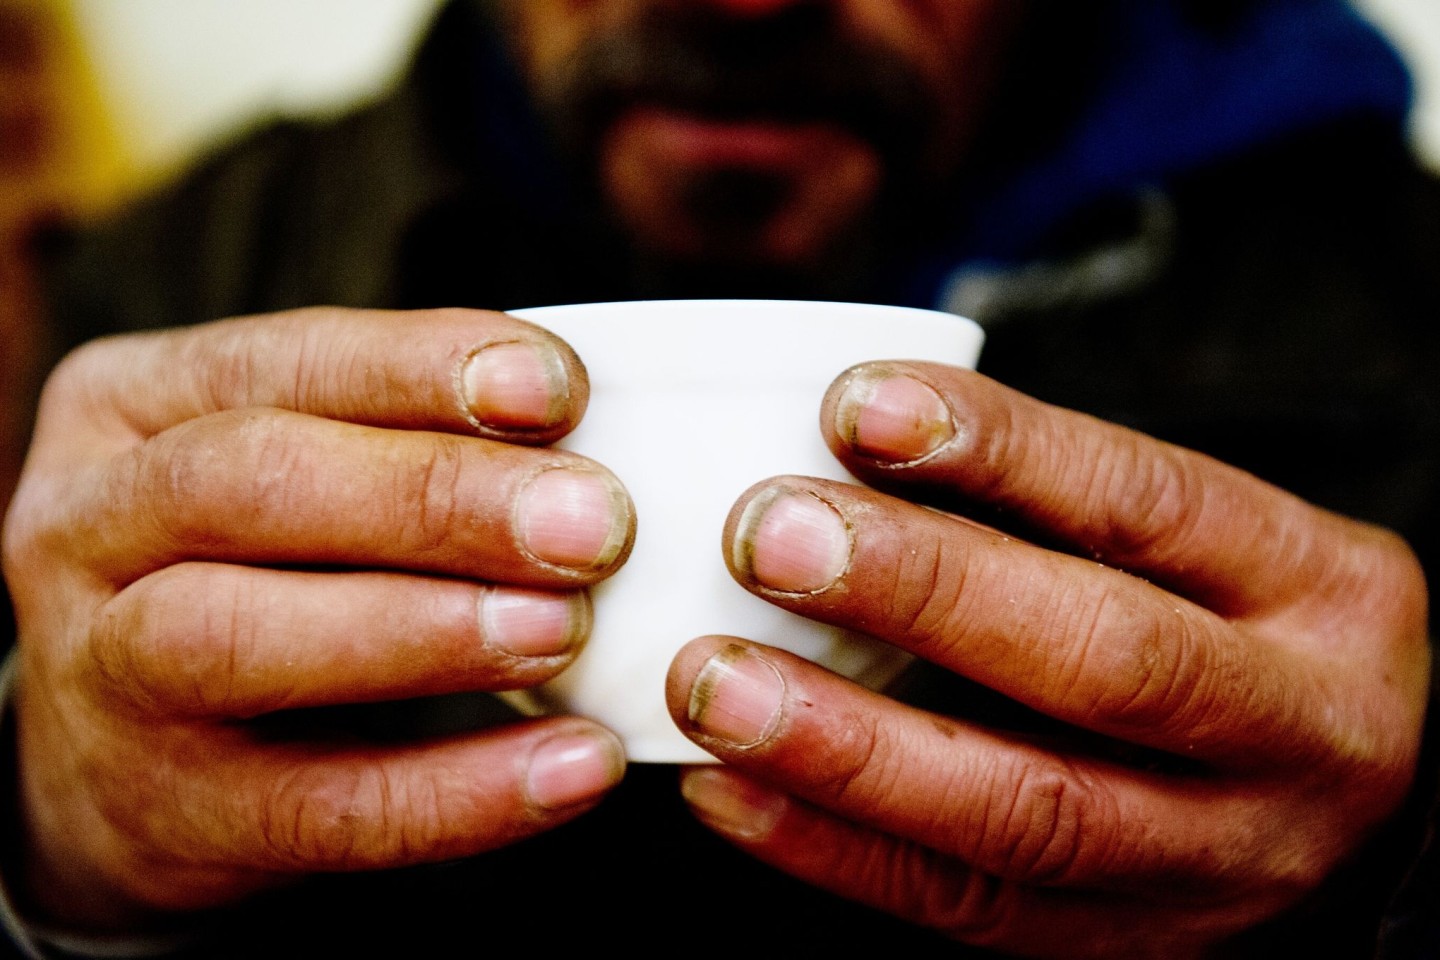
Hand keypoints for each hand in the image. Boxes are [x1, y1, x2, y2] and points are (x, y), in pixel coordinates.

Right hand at [1, 308, 631, 930]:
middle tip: (593, 524)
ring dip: (429, 631)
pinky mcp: (168, 813)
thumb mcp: (290, 470)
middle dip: (438, 498)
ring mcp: (104, 678)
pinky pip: (321, 810)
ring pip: (245, 640)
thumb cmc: (251, 568)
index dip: (422, 369)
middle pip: (254, 483)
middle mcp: (89, 526)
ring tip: (565, 629)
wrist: (116, 762)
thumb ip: (403, 441)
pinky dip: (461, 792)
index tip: (558, 388)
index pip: (283, 361)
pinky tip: (574, 767)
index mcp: (130, 405)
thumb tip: (590, 446)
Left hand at [666, 362, 1429, 957]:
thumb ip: (1063, 500)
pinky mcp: (1128, 943)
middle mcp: (1294, 729)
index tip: (850, 405)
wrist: (1360, 814)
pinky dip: (834, 851)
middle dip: (920, 593)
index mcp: (1319, 588)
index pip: (1148, 502)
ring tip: (714, 684)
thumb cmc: (1238, 632)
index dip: (998, 449)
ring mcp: (1218, 858)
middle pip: (1102, 661)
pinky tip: (730, 791)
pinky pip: (970, 908)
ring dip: (850, 748)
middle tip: (765, 537)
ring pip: (1028, 810)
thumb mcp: (1212, 546)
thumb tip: (848, 431)